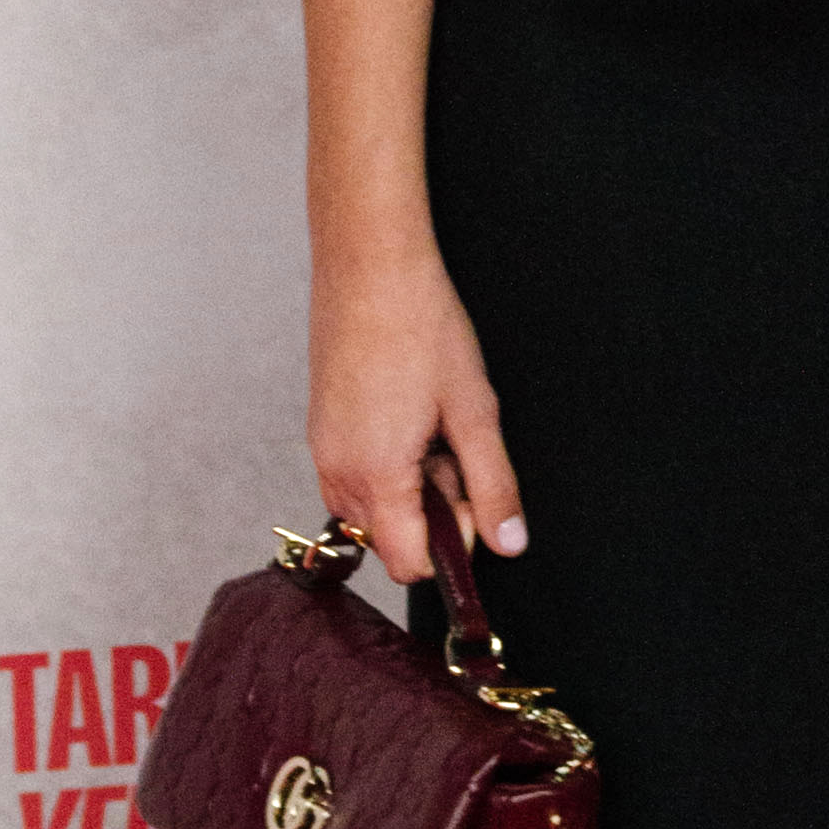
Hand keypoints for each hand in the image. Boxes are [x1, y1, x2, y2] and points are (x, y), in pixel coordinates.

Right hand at [309, 238, 526, 580]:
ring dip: (408, 488)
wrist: (369, 264)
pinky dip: (385, 464)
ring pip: (371, 509)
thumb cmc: (420, 324)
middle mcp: (337, 473)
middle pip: (390, 539)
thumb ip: (493, 484)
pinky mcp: (319, 431)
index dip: (452, 542)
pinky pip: (353, 477)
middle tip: (453, 446)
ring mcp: (322, 451)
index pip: (409, 564)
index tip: (474, 494)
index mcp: (377, 474)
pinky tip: (406, 413)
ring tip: (430, 426)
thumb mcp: (474, 408)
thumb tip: (509, 542)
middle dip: (431, 510)